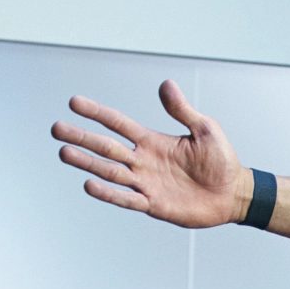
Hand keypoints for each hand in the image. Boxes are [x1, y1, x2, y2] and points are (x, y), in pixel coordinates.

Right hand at [51, 79, 247, 228]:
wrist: (233, 193)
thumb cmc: (221, 160)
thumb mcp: (204, 129)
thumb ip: (182, 110)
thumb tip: (165, 84)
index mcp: (152, 141)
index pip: (118, 123)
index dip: (97, 113)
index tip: (74, 103)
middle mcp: (143, 161)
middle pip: (106, 147)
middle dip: (81, 137)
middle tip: (55, 128)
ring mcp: (146, 183)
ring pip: (110, 172)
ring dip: (87, 163)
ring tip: (64, 153)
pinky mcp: (153, 204)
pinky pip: (127, 198)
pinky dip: (109, 193)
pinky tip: (89, 185)